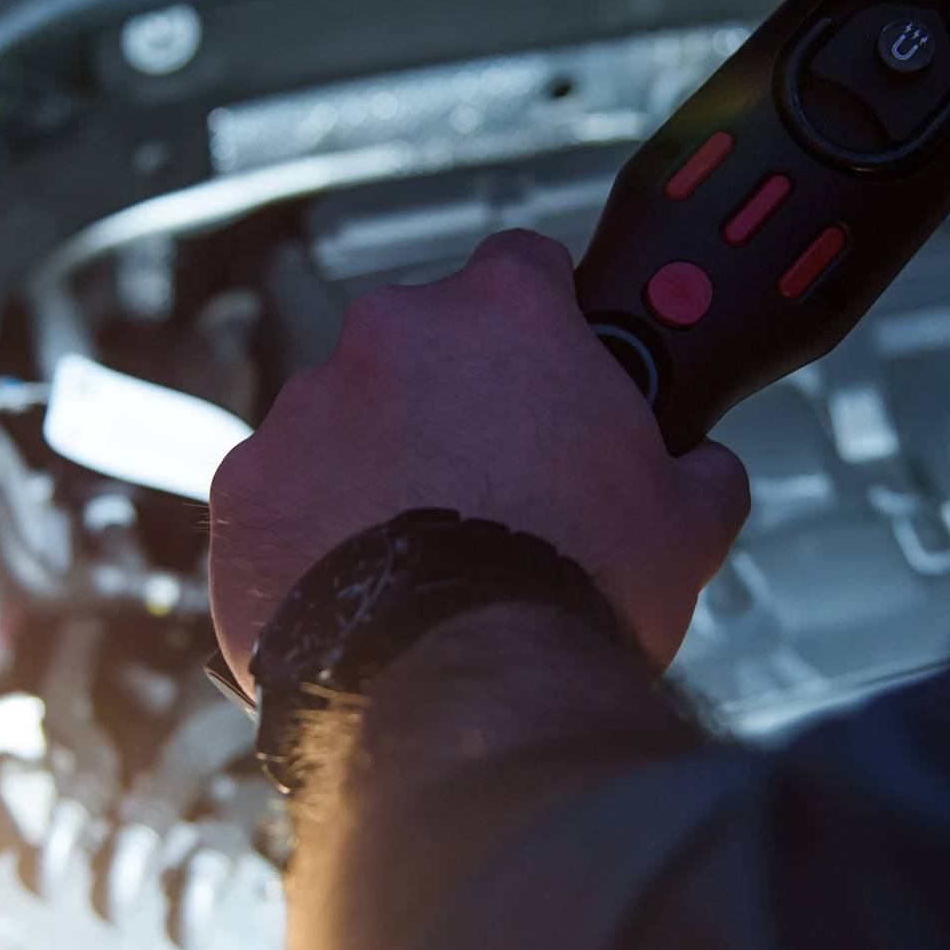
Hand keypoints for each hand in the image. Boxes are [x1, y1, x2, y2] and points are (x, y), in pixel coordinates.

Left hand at [207, 230, 750, 688]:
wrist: (457, 683)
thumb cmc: (569, 591)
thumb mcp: (686, 524)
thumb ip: (697, 470)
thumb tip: (705, 472)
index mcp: (506, 314)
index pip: (525, 266)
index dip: (544, 317)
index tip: (550, 365)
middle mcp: (393, 335)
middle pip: (425, 345)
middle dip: (454, 403)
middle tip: (494, 485)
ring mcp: (306, 405)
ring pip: (347, 419)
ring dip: (380, 465)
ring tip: (424, 552)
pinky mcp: (245, 485)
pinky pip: (284, 492)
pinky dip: (314, 527)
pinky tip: (360, 585)